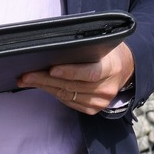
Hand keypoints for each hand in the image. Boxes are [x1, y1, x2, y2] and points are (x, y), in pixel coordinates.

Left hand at [19, 42, 134, 114]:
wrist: (126, 68)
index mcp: (111, 68)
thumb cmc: (109, 52)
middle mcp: (107, 88)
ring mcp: (100, 101)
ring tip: (27, 80)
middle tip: (26, 75)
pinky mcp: (93, 108)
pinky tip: (43, 86)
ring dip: (45, 87)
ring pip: (66, 95)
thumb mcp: (102, 44)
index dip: (70, 72)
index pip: (90, 73)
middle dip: (45, 79)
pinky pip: (68, 102)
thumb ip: (84, 48)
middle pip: (72, 85)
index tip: (51, 69)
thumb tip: (54, 49)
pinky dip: (54, 93)